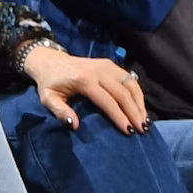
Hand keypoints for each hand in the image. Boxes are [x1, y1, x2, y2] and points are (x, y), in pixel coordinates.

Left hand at [22, 43, 147, 133]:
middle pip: (122, 94)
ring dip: (139, 104)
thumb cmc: (49, 83)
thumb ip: (60, 111)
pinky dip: (138, 94)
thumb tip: (74, 125)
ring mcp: (107, 66)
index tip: (128, 131)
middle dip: (134, 113)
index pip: (107, 101)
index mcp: (83, 79)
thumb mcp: (48, 98)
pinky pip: (130, 79)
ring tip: (144, 121)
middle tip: (142, 130)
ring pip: (130, 85)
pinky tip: (141, 108)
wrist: (50, 60)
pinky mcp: (111, 64)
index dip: (119, 116)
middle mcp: (98, 70)